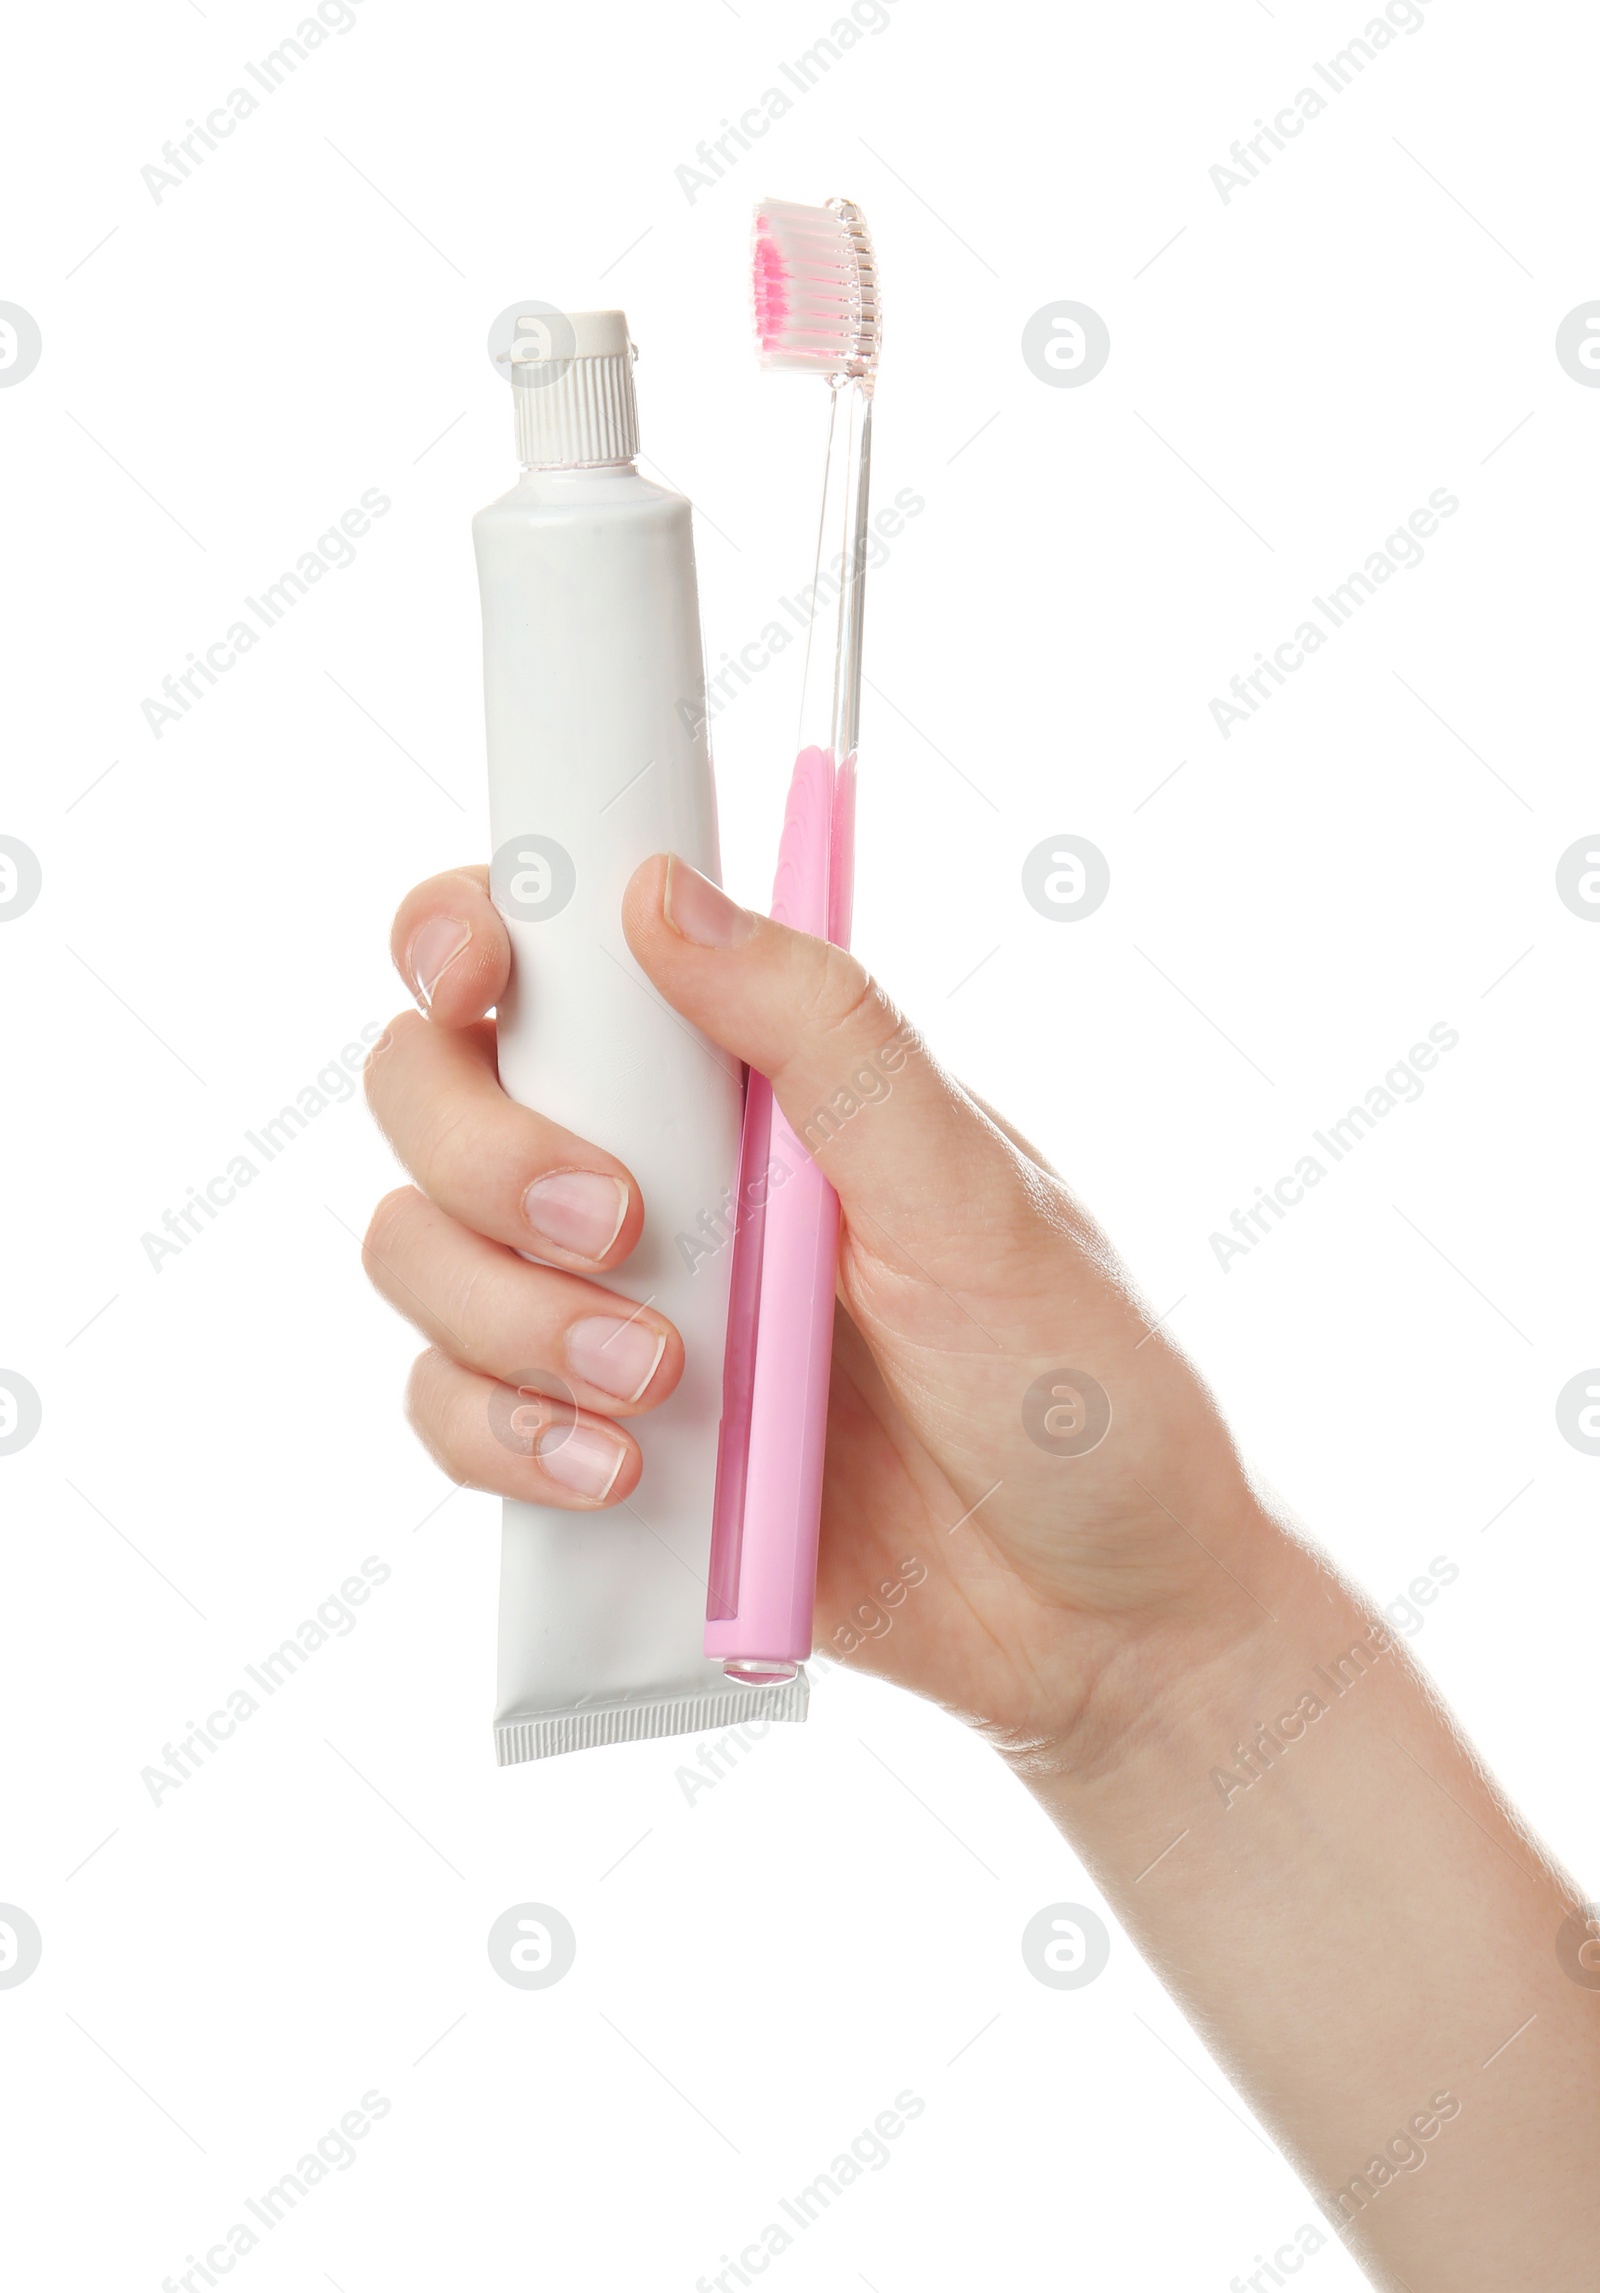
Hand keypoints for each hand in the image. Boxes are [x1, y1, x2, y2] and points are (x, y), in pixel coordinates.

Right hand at [363, 854, 1275, 1770]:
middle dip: (485, 1156)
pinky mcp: (590, 1441)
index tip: (476, 980)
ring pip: (420, 1255)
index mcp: (747, 1078)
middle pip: (433, 1097)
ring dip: (504, 1316)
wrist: (1099, 1617)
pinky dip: (506, 1437)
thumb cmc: (1074, 1381)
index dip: (465, 935)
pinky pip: (454, 1412)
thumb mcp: (971, 1195)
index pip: (554, 961)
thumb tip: (661, 892)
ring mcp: (610, 1309)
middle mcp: (655, 1172)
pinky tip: (619, 1475)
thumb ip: (827, 1041)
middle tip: (618, 1228)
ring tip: (661, 1383)